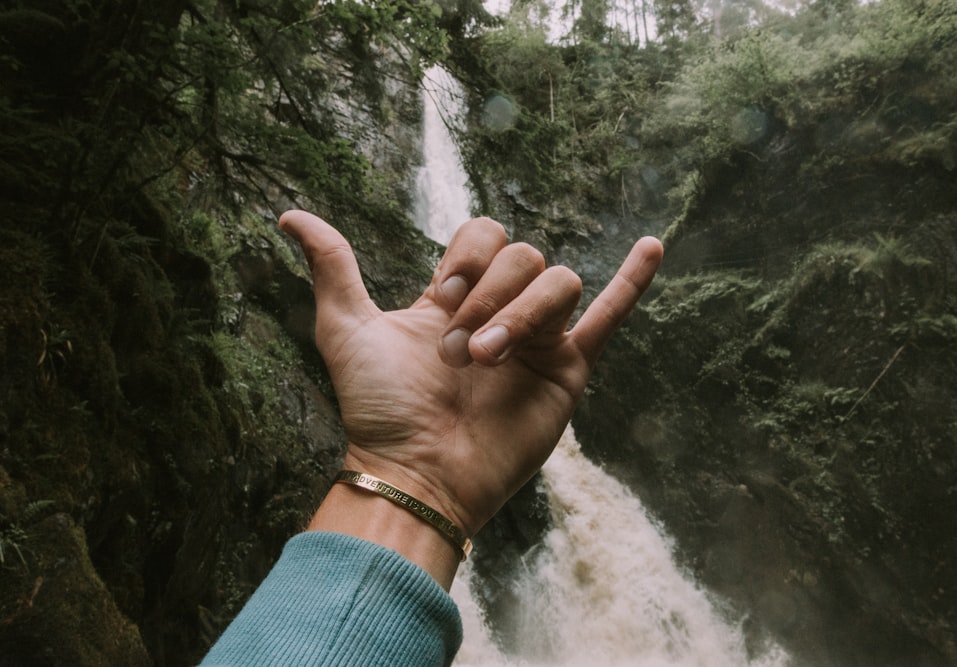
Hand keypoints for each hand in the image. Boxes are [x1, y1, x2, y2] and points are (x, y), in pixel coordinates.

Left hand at [280, 210, 661, 544]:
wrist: (417, 471)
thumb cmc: (380, 408)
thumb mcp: (347, 329)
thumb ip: (332, 268)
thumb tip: (289, 214)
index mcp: (458, 298)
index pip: (484, 236)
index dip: (469, 253)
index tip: (442, 292)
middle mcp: (501, 311)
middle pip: (524, 256)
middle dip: (490, 294)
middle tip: (457, 349)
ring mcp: (538, 340)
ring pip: (557, 282)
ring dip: (522, 312)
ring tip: (487, 359)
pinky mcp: (568, 371)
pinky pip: (609, 319)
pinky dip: (632, 283)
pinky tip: (653, 246)